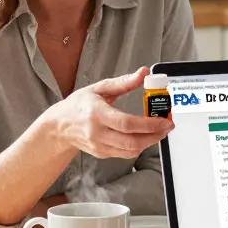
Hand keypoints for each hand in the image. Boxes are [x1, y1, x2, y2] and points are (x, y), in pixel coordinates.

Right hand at [48, 67, 173, 158]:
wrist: (59, 126)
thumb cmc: (79, 105)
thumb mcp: (99, 88)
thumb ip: (123, 82)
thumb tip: (143, 73)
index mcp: (97, 114)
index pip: (127, 123)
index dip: (149, 124)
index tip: (165, 121)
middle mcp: (97, 133)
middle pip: (132, 141)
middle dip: (155, 136)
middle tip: (167, 127)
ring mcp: (99, 146)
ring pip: (131, 151)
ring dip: (150, 142)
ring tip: (159, 131)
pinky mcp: (102, 153)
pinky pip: (125, 154)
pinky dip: (139, 147)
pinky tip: (145, 137)